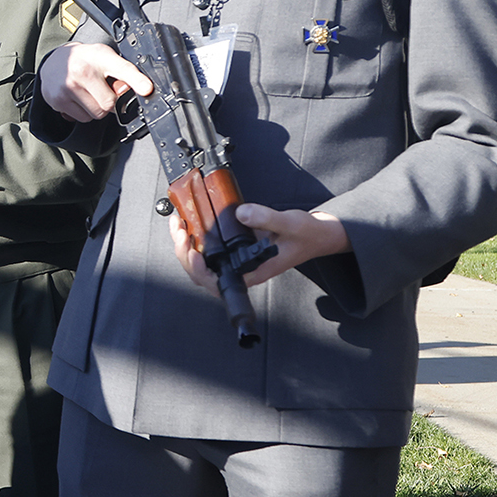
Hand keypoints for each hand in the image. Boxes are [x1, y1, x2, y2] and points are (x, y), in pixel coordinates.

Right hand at [37, 43, 152, 123]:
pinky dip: (83, 113)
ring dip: (95, 109)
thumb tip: (128, 91)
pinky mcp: (58, 100)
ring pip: (96, 114)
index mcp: (100, 56)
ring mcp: (68, 86)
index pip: (122, 68)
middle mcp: (82, 70)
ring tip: (87, 93)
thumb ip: (120, 73)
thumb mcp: (104, 57)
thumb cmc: (84, 60)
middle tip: (100, 89)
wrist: (52, 62)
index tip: (147, 89)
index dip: (137, 80)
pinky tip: (77, 98)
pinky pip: (82, 119)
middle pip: (109, 103)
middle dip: (108, 101)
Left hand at [169, 202, 348, 290]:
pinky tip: (189, 224)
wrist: (318, 234)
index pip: (219, 283)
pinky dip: (196, 238)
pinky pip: (210, 250)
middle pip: (203, 273)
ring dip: (186, 246)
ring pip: (203, 262)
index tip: (194, 252)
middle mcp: (242, 270)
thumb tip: (242, 214)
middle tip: (179, 230)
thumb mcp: (290, 224)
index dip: (200, 271)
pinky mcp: (236, 250)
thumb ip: (266, 219)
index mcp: (253, 271)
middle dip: (185, 253)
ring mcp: (237, 261)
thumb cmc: (307, 236)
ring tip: (178, 226)